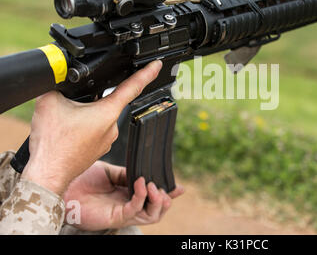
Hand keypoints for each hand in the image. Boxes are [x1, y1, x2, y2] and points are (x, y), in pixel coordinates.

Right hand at [22, 60, 162, 195]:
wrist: (47, 174)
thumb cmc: (52, 144)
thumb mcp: (49, 101)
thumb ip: (58, 84)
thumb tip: (59, 78)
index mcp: (108, 112)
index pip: (132, 87)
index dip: (146, 73)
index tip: (157, 65)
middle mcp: (112, 127)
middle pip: (107, 102)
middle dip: (91, 98)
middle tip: (70, 105)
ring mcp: (106, 141)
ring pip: (97, 117)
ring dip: (84, 114)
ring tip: (64, 122)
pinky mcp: (98, 150)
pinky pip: (93, 131)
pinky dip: (81, 127)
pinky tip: (67, 131)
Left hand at [63, 161, 183, 230]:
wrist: (64, 185)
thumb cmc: (83, 179)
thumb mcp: (111, 172)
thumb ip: (127, 174)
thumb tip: (143, 173)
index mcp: (129, 195)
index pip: (153, 197)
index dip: (168, 193)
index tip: (180, 187)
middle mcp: (128, 205)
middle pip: (156, 211)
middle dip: (166, 200)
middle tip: (166, 188)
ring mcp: (123, 213)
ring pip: (150, 216)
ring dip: (157, 201)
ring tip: (153, 186)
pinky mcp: (115, 217)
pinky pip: (134, 209)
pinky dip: (140, 196)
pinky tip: (140, 182)